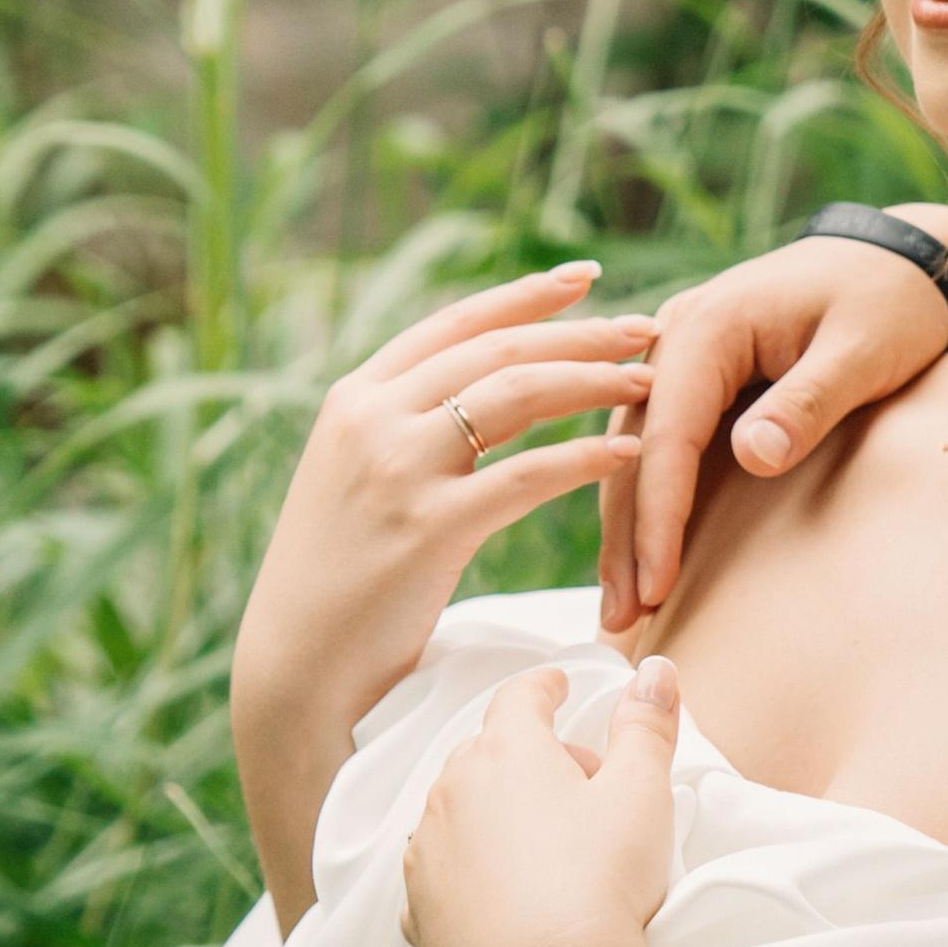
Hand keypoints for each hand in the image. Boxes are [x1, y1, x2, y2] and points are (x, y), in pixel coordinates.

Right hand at [232, 259, 657, 930]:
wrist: (297, 669)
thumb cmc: (340, 588)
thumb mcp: (356, 486)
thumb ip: (403, 435)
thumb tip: (465, 405)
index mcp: (353, 399)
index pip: (453, 322)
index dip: (526, 295)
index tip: (587, 277)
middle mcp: (370, 418)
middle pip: (496, 350)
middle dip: (580, 332)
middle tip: (648, 328)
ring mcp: (396, 469)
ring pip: (515, 396)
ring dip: (593, 382)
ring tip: (650, 385)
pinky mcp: (427, 528)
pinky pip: (526, 476)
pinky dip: (584, 460)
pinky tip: (628, 458)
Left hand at [403, 660, 682, 946]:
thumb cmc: (603, 884)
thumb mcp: (644, 794)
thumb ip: (647, 726)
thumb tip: (655, 671)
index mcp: (506, 752)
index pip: (521, 697)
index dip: (544, 687)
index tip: (557, 687)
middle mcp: (451, 793)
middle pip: (488, 753)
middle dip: (529, 757)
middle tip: (580, 786)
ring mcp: (427, 855)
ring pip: (456, 813)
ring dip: (492, 815)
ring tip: (542, 847)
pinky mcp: (420, 914)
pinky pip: (439, 876)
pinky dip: (464, 873)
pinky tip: (496, 894)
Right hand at [600, 208, 947, 628]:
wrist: (900, 258)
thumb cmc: (889, 301)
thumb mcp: (863, 350)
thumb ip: (808, 402)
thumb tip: (751, 457)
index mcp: (708, 327)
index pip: (668, 435)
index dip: (659, 517)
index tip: (656, 583)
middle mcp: (676, 338)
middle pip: (634, 450)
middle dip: (625, 538)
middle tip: (620, 619)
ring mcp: (680, 358)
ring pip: (635, 452)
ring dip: (626, 529)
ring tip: (622, 605)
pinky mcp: (697, 379)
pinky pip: (658, 446)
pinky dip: (647, 501)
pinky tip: (642, 555)